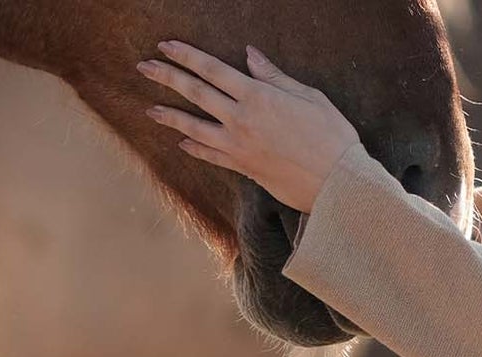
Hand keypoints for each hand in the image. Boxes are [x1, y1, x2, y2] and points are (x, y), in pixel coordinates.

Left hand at [138, 43, 359, 213]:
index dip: (186, 55)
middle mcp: (241, 120)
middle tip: (143, 67)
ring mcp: (240, 147)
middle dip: (167, 77)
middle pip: (195, 93)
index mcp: (257, 95)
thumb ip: (274, 77)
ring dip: (170, 116)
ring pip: (195, 127)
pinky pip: (212, 156)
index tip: (165, 46)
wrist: (338, 184)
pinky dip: (195, 148)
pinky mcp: (245, 169)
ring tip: (150, 110)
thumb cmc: (331, 137)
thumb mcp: (307, 96)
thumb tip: (250, 57)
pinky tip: (182, 142)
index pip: (212, 69)